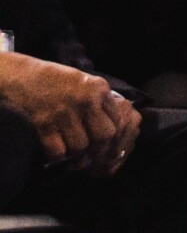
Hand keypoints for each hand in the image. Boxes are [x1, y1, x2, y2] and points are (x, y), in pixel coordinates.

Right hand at [0, 54, 140, 173]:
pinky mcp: (43, 124)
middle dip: (98, 148)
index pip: (117, 119)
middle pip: (104, 136)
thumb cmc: (55, 80)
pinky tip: (55, 150)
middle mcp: (84, 100)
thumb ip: (100, 99)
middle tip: (91, 153)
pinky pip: (58, 152)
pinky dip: (57, 156)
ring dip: (76, 154)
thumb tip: (115, 125)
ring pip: (81, 146)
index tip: (106, 144)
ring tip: (71, 151)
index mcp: (98, 88)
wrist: (23, 77)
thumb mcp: (85, 82)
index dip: (113, 136)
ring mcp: (64, 113)